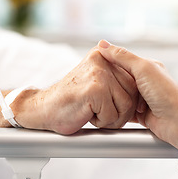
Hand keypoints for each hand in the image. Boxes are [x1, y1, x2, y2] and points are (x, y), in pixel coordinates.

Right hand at [11, 47, 138, 134]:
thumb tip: (135, 74)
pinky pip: (113, 114)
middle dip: (120, 111)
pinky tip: (86, 114)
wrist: (43, 110)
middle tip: (100, 111)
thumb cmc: (69, 101)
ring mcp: (99, 73)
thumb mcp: (94, 81)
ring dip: (111, 118)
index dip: (127, 101)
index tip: (111, 105)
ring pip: (126, 105)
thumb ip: (115, 74)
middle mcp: (103, 59)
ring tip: (93, 112)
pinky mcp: (95, 89)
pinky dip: (101, 122)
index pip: (134, 81)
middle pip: (133, 93)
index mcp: (104, 56)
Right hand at [97, 40, 177, 157]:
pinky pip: (124, 109)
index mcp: (149, 67)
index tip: (96, 64)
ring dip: (116, 97)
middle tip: (99, 83)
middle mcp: (147, 82)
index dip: (110, 62)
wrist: (177, 122)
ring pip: (122, 95)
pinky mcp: (141, 114)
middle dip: (112, 82)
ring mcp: (144, 98)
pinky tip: (112, 110)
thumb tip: (103, 44)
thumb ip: (122, 57)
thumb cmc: (166, 94)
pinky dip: (118, 110)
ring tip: (105, 97)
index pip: (124, 61)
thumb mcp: (142, 69)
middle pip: (121, 79)